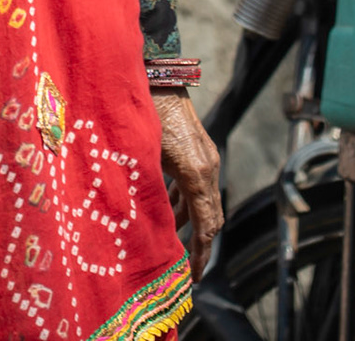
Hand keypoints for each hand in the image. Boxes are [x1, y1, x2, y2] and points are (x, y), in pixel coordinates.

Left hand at [152, 86, 222, 278]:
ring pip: (205, 201)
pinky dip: (187, 202)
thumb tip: (142, 228)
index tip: (192, 278)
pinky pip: (198, 185)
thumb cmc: (144, 114)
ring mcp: (207, 156)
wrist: (158, 75)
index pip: (206, 226)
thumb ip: (148, 191)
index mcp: (197, 172)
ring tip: (171, 242)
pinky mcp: (200, 149)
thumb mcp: (142, 157)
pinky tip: (166, 206)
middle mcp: (209, 166)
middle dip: (200, 246)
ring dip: (191, 223)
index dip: (200, 256)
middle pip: (212, 217)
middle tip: (185, 269)